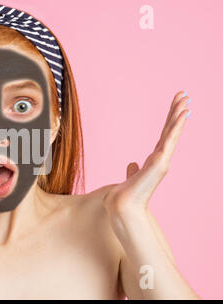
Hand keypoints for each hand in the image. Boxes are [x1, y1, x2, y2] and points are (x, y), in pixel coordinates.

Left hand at [103, 90, 190, 227]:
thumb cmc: (123, 195)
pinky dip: (177, 126)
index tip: (176, 107)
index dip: (170, 121)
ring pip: (172, 132)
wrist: (121, 206)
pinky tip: (183, 113)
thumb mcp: (129, 178)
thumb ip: (133, 171)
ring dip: (178, 114)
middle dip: (176, 112)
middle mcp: (160, 159)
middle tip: (184, 95)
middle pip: (170, 130)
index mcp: (153, 160)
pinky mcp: (160, 162)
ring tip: (185, 99)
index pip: (163, 136)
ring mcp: (162, 160)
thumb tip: (132, 164)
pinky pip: (169, 139)